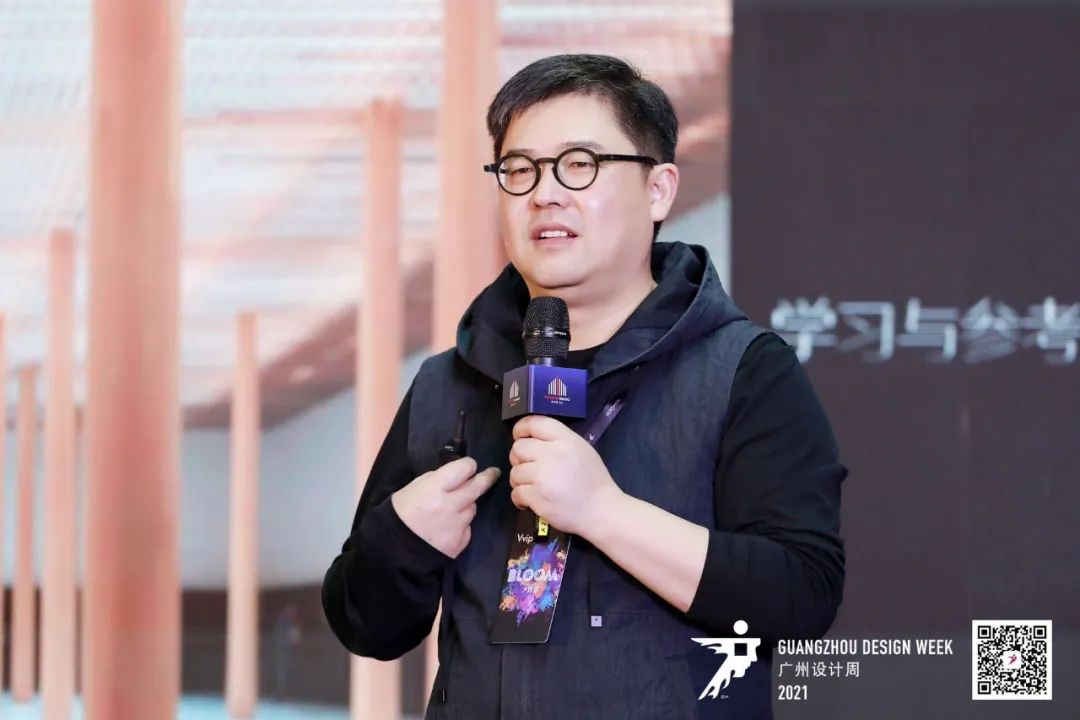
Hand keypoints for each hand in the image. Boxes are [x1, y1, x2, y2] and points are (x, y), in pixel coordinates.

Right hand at [391, 457, 500, 557]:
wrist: (394, 550)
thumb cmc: (400, 513)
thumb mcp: (413, 488)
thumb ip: (436, 479)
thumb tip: (456, 475)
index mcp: (434, 488)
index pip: (464, 469)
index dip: (468, 465)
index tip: (470, 466)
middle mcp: (450, 505)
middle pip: (478, 487)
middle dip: (487, 477)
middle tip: (493, 473)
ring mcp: (457, 525)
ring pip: (473, 508)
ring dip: (467, 505)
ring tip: (450, 510)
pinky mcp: (460, 542)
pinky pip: (468, 527)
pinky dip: (462, 525)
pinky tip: (447, 528)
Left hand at [508, 415, 622, 536]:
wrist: (601, 511)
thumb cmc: (593, 480)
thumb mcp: (582, 449)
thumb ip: (558, 440)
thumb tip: (530, 439)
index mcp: (566, 440)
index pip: (534, 423)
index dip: (521, 428)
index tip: (519, 436)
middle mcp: (553, 455)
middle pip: (518, 448)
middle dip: (519, 458)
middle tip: (529, 467)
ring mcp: (543, 476)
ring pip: (514, 472)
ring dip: (520, 480)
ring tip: (534, 486)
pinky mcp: (537, 497)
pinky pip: (516, 492)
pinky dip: (521, 498)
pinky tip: (533, 499)